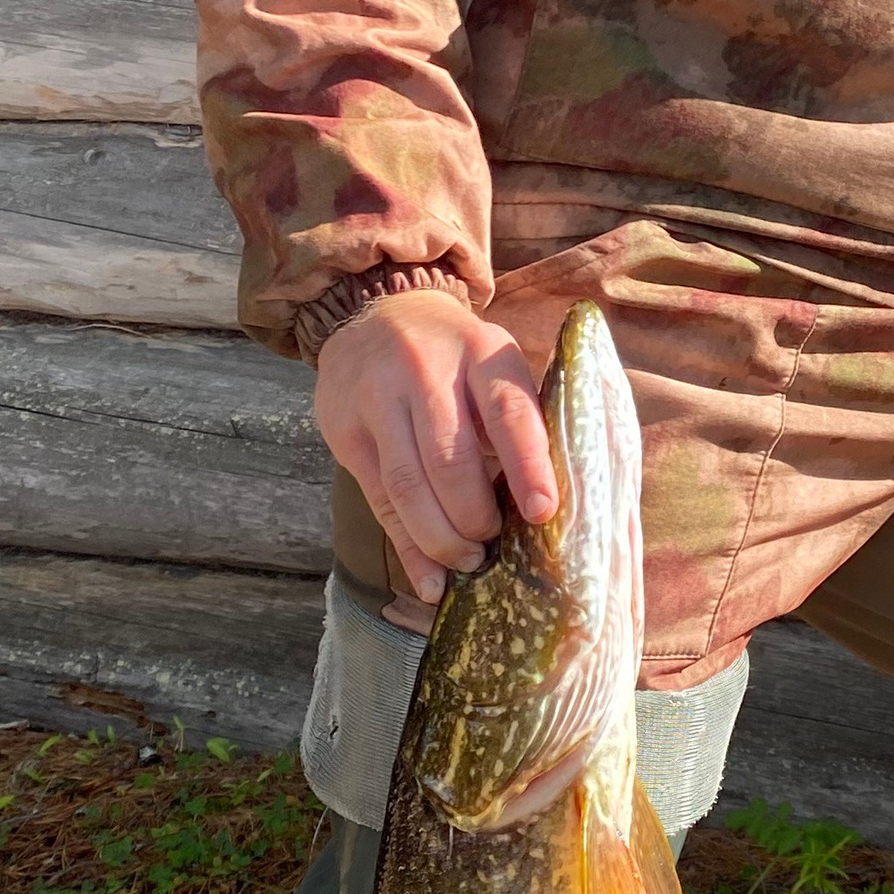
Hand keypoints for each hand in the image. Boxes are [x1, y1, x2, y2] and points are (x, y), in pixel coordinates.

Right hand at [312, 291, 557, 620]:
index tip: (543, 511)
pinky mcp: (346, 430)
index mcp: (482, 350)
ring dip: (442, 538)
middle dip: (476, 516)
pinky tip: (431, 580)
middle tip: (494, 546)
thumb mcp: (495, 363)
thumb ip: (520, 418)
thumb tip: (547, 506)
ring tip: (469, 563)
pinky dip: (408, 548)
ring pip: (409, 484)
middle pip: (451, 459)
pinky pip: (379, 499)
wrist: (376, 313)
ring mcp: (379, 398)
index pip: (507, 411)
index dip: (527, 464)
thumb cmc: (457, 357)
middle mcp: (427, 369)